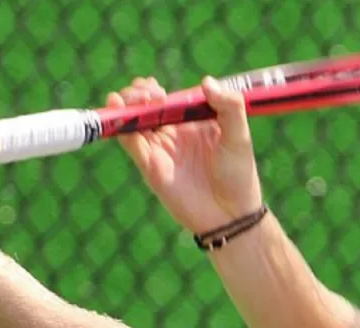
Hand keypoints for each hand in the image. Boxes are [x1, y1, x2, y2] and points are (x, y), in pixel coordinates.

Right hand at [108, 76, 263, 234]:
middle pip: (143, 106)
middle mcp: (172, 133)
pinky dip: (120, 127)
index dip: (154, 88)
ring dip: (124, 105)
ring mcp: (159, 149)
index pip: (166, 98)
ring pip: (132, 121)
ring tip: (127, 100)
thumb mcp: (240, 135)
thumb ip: (229, 106)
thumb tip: (206, 81)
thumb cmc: (239, 175)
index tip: (158, 91)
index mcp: (191, 121)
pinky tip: (118, 115)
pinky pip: (130, 143)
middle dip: (136, 93)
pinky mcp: (151, 167)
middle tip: (149, 98)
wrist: (231, 214)